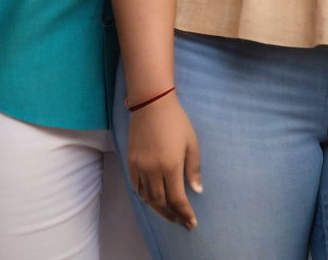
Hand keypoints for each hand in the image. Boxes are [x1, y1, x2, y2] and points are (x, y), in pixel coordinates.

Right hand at [128, 95, 201, 228]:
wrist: (151, 103)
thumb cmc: (176, 121)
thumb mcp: (191, 143)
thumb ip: (194, 168)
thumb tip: (197, 190)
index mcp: (170, 166)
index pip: (177, 199)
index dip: (185, 214)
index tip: (191, 223)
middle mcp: (153, 170)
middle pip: (161, 202)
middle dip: (173, 215)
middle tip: (181, 222)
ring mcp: (140, 167)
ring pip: (147, 198)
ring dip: (159, 210)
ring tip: (169, 214)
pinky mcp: (131, 162)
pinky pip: (136, 187)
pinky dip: (145, 197)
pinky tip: (153, 200)